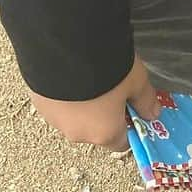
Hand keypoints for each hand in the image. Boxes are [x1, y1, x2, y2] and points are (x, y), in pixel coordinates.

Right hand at [29, 57, 161, 151]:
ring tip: (92, 78)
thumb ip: (146, 100)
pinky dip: (67, 95)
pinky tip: (74, 75)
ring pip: (75, 117)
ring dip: (85, 104)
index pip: (121, 142)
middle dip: (107, 113)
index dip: (130, 125)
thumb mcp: (137, 81)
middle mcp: (78, 134)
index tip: (133, 108)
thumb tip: (153, 114)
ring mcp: (55, 120)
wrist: (67, 48)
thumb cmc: (108, 70)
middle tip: (115, 87)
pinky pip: (58, 104)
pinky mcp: (39, 103)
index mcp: (104, 134)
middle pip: (98, 130)